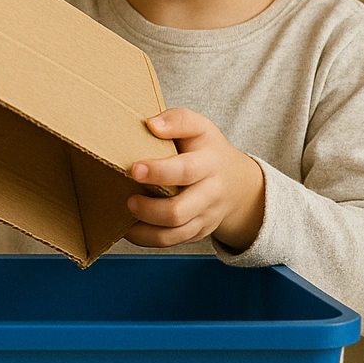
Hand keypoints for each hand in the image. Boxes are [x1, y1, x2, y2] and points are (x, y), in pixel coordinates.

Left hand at [124, 108, 265, 251]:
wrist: (237, 183)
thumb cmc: (208, 150)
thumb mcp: (200, 127)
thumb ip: (178, 120)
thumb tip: (152, 124)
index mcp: (209, 164)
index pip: (185, 170)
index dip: (159, 172)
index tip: (134, 169)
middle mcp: (210, 194)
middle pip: (178, 211)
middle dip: (148, 209)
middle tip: (128, 199)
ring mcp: (204, 217)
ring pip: (173, 233)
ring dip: (144, 228)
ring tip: (127, 212)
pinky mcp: (197, 232)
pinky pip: (170, 242)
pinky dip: (146, 238)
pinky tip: (130, 227)